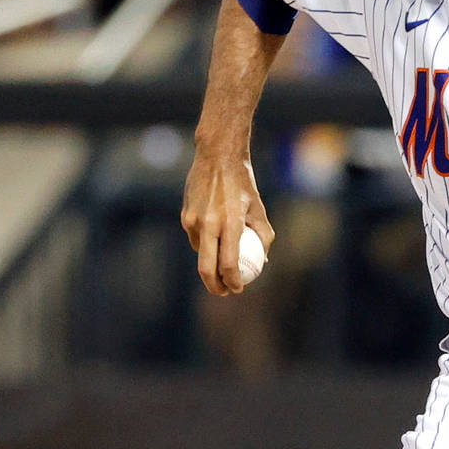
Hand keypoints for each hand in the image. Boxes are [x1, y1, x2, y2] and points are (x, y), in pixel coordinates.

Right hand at [181, 149, 274, 294]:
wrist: (217, 157)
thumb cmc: (243, 184)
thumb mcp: (259, 209)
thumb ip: (263, 237)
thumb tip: (262, 262)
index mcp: (230, 222)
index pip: (229, 263)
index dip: (233, 282)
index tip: (237, 289)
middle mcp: (209, 223)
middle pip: (206, 268)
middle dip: (214, 286)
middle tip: (224, 292)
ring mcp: (193, 220)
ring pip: (201, 253)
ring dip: (211, 262)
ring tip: (223, 260)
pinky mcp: (185, 216)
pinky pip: (196, 239)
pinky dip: (206, 244)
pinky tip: (215, 236)